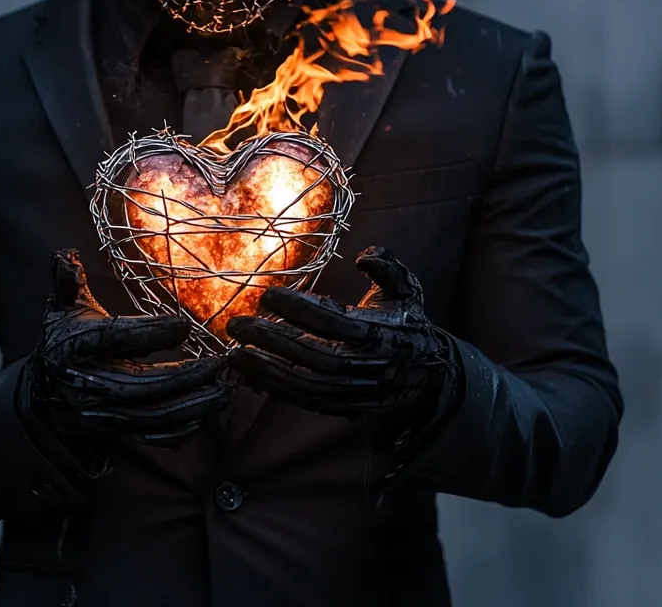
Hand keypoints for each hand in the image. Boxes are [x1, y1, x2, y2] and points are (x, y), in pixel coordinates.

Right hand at [22, 249, 230, 445]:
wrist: (44, 395)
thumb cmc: (65, 341)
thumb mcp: (62, 308)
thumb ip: (67, 280)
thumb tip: (68, 253)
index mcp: (78, 344)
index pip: (115, 337)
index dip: (150, 332)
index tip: (185, 324)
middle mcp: (90, 381)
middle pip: (138, 385)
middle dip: (183, 377)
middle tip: (219, 363)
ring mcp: (103, 412)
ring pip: (150, 416)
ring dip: (191, 406)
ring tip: (225, 390)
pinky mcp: (115, 431)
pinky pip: (149, 437)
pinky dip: (179, 431)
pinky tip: (207, 415)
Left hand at [227, 247, 460, 443]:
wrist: (427, 380)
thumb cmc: (408, 326)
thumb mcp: (407, 292)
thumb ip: (388, 268)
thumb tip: (364, 254)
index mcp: (378, 333)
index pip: (333, 321)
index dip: (300, 308)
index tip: (267, 294)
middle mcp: (363, 366)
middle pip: (312, 355)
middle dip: (272, 340)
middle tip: (237, 325)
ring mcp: (352, 391)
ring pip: (304, 383)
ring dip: (266, 369)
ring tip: (234, 353)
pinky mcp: (342, 407)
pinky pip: (304, 400)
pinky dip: (276, 389)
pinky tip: (250, 374)